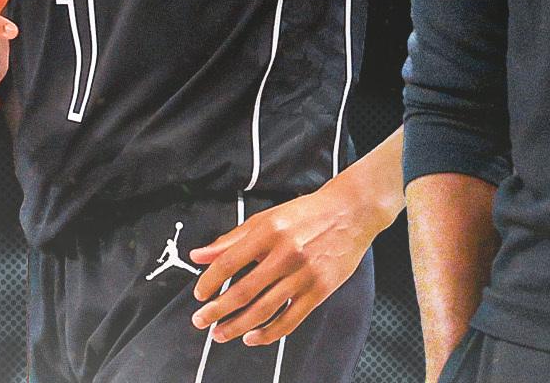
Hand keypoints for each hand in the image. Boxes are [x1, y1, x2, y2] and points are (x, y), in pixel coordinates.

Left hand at [188, 177, 398, 345]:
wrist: (352, 212)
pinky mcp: (320, 289)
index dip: (209, 282)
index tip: (199, 294)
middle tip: (200, 321)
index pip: (229, 262)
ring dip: (237, 326)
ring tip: (220, 334)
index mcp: (269, 231)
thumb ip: (232, 239)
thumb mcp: (267, 218)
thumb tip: (198, 256)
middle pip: (243, 291)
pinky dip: (268, 333)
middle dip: (216, 311)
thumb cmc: (307, 213)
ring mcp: (305, 274)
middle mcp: (287, 253)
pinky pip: (290, 319)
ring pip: (264, 309)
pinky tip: (252, 337)